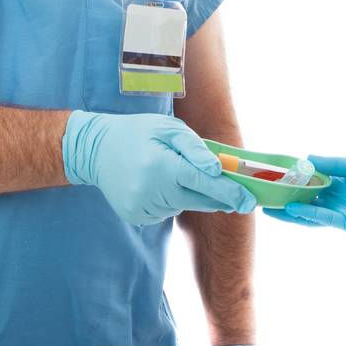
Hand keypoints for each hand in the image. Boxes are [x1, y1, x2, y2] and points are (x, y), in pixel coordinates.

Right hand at [63, 111, 255, 224]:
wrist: (95, 150)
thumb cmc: (138, 132)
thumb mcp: (168, 129)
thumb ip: (195, 148)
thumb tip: (218, 169)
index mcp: (162, 166)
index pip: (205, 183)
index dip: (231, 193)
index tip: (250, 202)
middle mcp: (152, 191)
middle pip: (199, 200)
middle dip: (218, 196)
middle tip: (234, 195)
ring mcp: (142, 208)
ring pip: (183, 205)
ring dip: (187, 192)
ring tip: (167, 171)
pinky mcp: (136, 217)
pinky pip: (166, 211)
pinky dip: (169, 199)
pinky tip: (154, 183)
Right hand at [262, 155, 345, 239]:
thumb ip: (336, 164)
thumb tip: (308, 159)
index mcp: (341, 186)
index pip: (311, 184)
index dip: (293, 181)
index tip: (273, 176)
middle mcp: (339, 201)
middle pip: (306, 201)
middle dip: (285, 199)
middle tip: (261, 195)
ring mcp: (344, 214)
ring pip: (312, 214)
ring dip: (291, 211)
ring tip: (269, 207)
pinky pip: (329, 218)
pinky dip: (312, 214)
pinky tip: (296, 209)